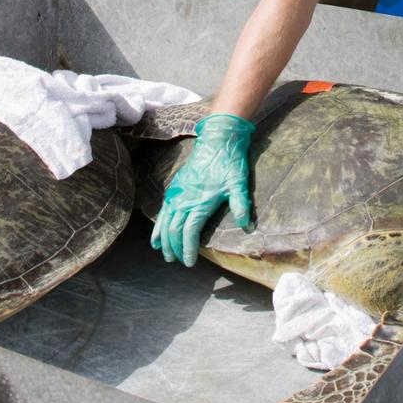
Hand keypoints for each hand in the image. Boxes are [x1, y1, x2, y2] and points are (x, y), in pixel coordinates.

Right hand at [150, 114, 254, 265]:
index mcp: (200, 202)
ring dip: (164, 239)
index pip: (189, 232)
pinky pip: (163, 210)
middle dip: (174, 248)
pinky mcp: (175, 188)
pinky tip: (156, 236)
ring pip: (165, 222)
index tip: (189, 263)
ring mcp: (177, 193)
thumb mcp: (239, 183)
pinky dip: (158, 225)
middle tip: (176, 261)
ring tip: (165, 254)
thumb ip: (241, 205)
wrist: (217, 140)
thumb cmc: (229, 162)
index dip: (188, 249)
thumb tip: (246, 226)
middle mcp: (184, 200)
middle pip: (174, 230)